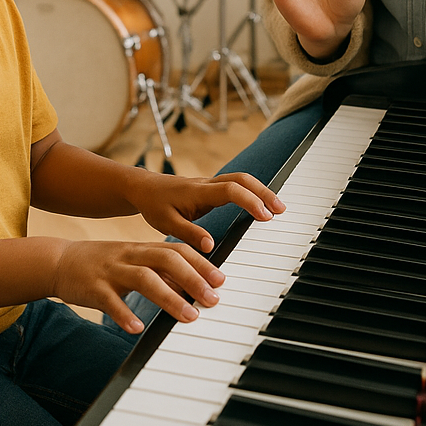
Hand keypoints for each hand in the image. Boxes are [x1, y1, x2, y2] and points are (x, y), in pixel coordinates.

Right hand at [51, 239, 225, 333]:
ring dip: (170, 298)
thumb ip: (161, 272)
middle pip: (166, 259)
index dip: (200, 263)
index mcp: (142, 248)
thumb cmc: (105, 264)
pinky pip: (111, 301)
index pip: (177, 250)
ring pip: (144, 279)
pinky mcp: (93, 288)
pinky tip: (138, 328)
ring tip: (189, 316)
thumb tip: (193, 285)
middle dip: (193, 279)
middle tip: (213, 299)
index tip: (221, 280)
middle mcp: (130, 255)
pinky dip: (125, 314)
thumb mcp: (134, 262)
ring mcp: (112, 270)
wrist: (61, 260)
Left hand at [126, 171, 285, 253]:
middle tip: (281, 210)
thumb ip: (189, 234)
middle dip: (264, 192)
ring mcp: (210, 184)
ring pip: (241, 179)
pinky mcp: (211, 188)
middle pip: (242, 179)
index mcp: (198, 192)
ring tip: (277, 208)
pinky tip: (260, 205)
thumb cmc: (154, 205)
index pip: (231, 190)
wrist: (143, 188)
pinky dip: (252, 191)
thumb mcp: (166, 223)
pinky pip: (236, 185)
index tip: (265, 216)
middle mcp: (207, 184)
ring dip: (261, 191)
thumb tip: (211, 246)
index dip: (250, 201)